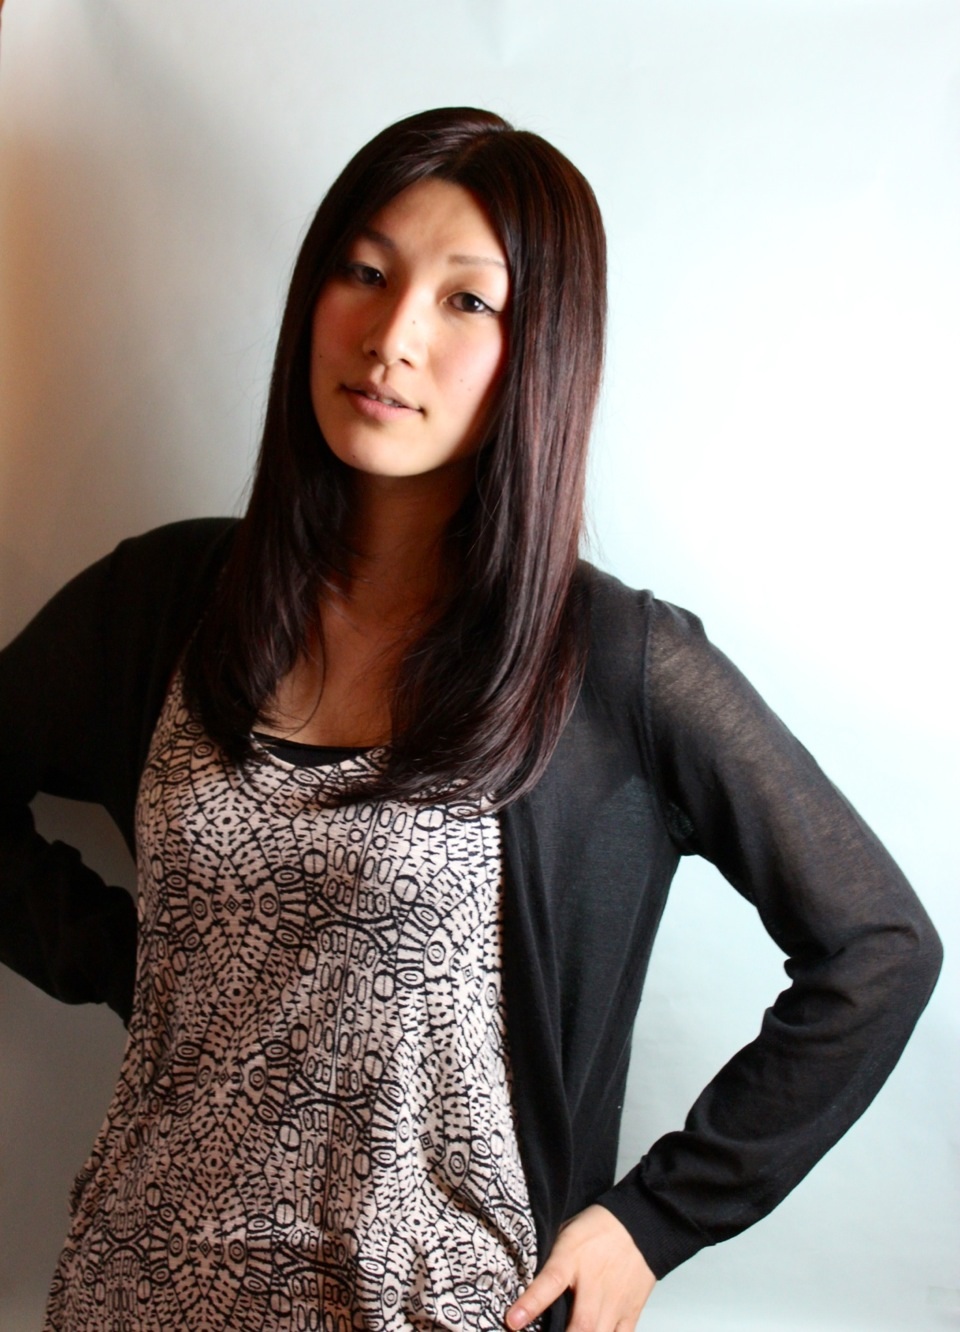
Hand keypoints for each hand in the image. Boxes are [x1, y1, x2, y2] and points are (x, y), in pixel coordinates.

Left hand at [505, 1204, 655, 1330]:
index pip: (549, 1282)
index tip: (512, 1321)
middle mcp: (594, 1283)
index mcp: (571, 1258)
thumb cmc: (597, 1228)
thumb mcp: (566, 1234)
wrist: (640, 1224)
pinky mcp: (631, 1311)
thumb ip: (549, 1260)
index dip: (530, 1304)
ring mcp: (615, 1300)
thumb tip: (525, 1277)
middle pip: (580, 1324)